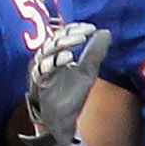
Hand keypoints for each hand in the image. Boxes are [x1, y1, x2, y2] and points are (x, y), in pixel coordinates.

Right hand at [27, 20, 107, 145]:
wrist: (62, 118)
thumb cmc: (71, 92)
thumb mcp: (88, 71)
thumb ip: (95, 52)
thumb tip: (105, 32)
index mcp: (56, 54)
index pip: (62, 35)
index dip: (75, 29)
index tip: (91, 27)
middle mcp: (45, 59)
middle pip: (53, 41)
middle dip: (69, 35)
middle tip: (85, 33)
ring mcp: (40, 70)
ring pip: (45, 52)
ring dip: (62, 44)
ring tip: (78, 41)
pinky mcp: (38, 83)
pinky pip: (42, 70)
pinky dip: (53, 62)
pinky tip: (68, 57)